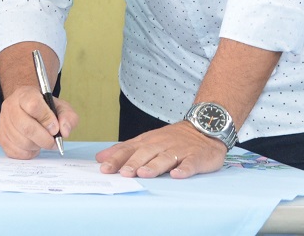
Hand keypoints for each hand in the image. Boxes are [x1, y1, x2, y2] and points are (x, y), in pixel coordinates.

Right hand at [0, 84, 77, 158]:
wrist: (27, 107)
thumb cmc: (45, 108)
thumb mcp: (61, 107)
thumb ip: (68, 117)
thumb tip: (64, 131)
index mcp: (25, 94)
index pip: (33, 105)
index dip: (47, 119)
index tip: (55, 128)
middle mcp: (10, 106)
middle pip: (26, 127)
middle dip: (44, 139)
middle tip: (52, 141)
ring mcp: (4, 122)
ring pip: (22, 142)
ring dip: (37, 146)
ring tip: (41, 141)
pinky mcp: (1, 137)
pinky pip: (16, 152)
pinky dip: (28, 153)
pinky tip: (32, 145)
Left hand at [96, 120, 227, 178]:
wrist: (203, 128)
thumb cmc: (170, 139)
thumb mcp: (146, 141)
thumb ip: (124, 150)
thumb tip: (100, 157)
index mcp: (147, 141)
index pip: (128, 149)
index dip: (116, 158)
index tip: (103, 167)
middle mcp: (160, 144)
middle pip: (144, 154)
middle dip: (133, 163)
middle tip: (123, 173)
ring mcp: (179, 150)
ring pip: (165, 158)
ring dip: (154, 166)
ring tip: (144, 173)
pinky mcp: (196, 157)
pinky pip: (190, 164)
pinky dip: (184, 169)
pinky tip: (177, 175)